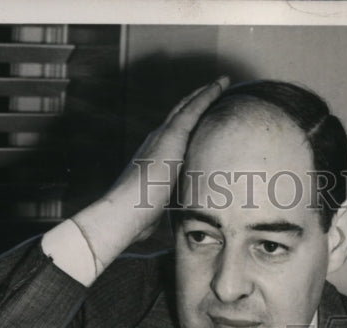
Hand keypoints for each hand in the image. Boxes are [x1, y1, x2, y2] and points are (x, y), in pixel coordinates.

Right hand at [73, 77, 229, 263]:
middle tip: (210, 90)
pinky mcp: (172, 135)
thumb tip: (171, 225)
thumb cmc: (136, 218)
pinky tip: (221, 84)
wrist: (125, 211)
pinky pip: (194, 108)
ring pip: (187, 107)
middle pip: (178, 116)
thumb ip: (164, 209)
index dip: (184, 126)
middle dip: (193, 103)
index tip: (196, 120)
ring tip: (220, 83)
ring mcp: (162, 136)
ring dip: (204, 93)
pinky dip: (208, 94)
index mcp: (152, 158)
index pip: (171, 138)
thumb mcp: (156, 210)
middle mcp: (155, 141)